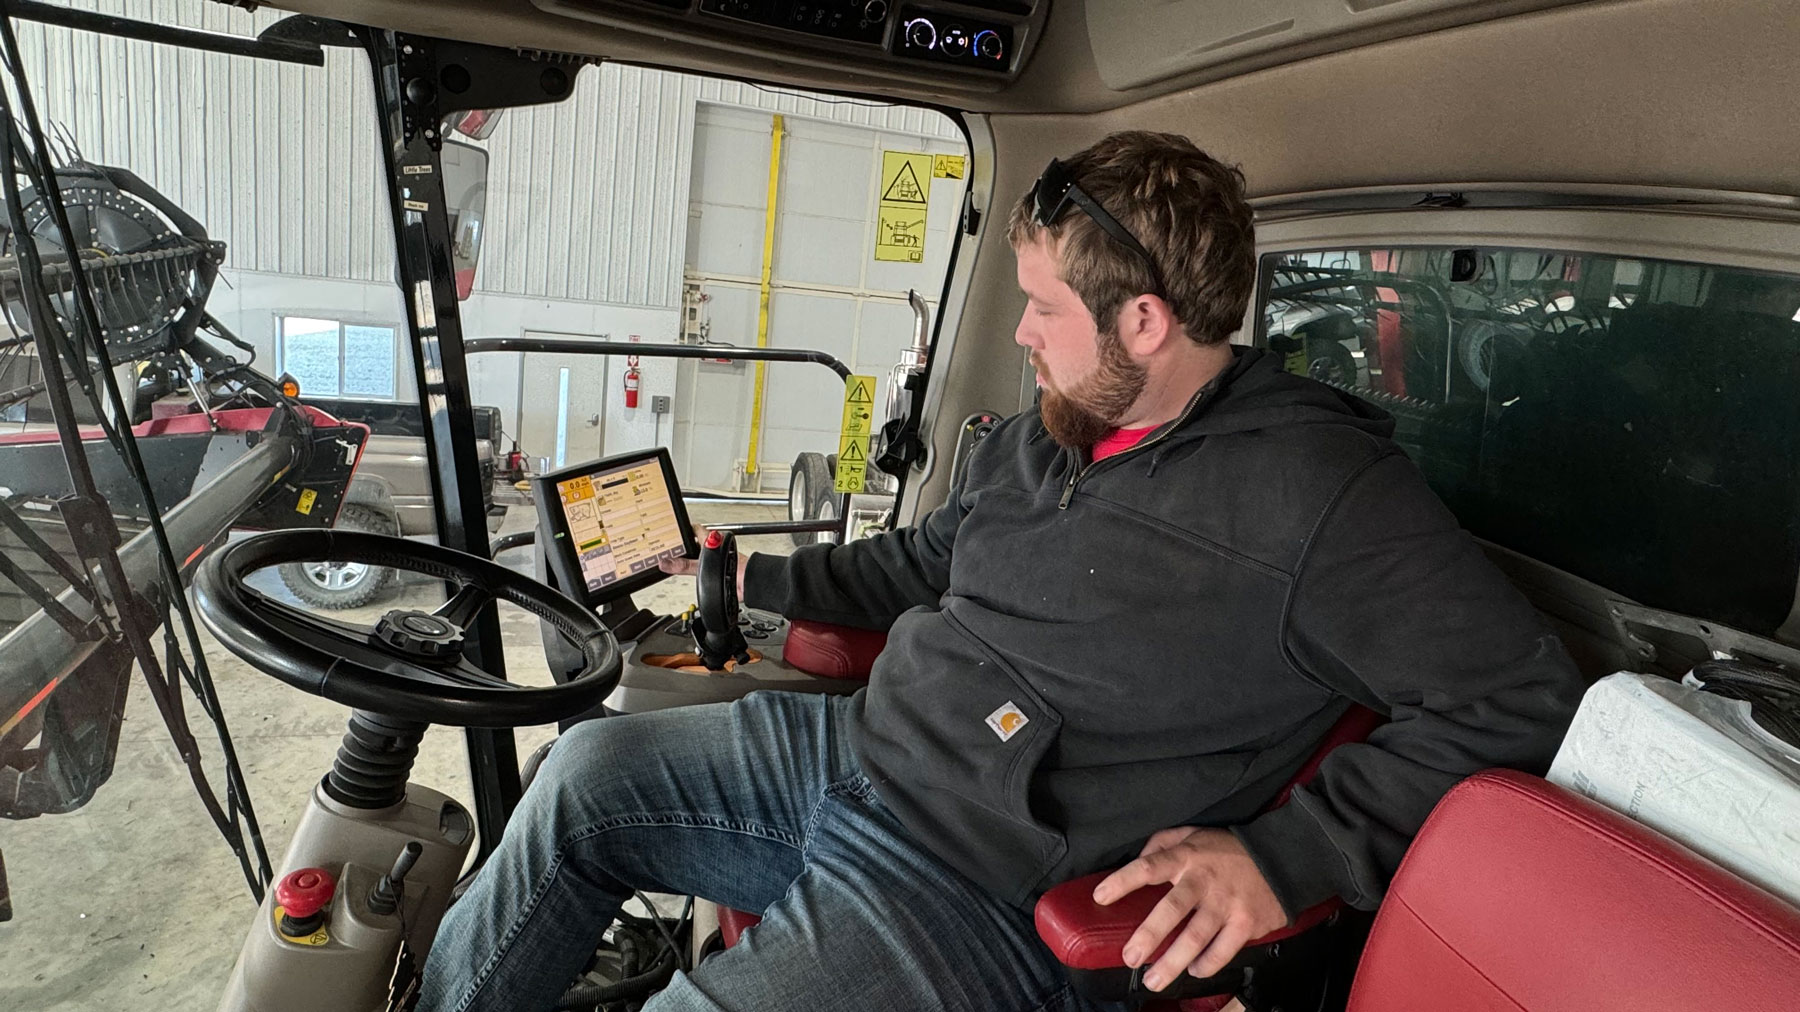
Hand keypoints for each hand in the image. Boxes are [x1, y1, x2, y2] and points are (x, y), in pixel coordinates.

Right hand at [656, 527, 748, 597]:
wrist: (750, 583)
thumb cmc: (736, 568)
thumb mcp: (702, 566)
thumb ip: (684, 565)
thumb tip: (666, 563)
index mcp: (711, 539)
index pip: (694, 529)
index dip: (682, 529)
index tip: (671, 532)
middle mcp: (715, 546)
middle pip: (695, 542)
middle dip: (684, 546)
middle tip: (670, 551)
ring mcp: (718, 557)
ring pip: (701, 554)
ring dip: (692, 559)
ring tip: (679, 563)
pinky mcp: (721, 568)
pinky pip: (706, 566)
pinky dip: (699, 569)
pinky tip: (695, 574)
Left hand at [1092, 827, 1287, 991]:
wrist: (1281, 859)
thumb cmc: (1228, 849)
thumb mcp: (1193, 834)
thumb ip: (1162, 843)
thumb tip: (1139, 859)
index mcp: (1187, 857)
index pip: (1149, 867)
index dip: (1122, 881)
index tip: (1100, 897)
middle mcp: (1204, 881)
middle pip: (1172, 910)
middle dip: (1149, 936)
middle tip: (1130, 957)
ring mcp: (1227, 904)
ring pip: (1196, 937)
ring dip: (1173, 962)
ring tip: (1153, 980)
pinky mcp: (1247, 923)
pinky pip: (1223, 950)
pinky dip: (1207, 964)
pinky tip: (1194, 971)